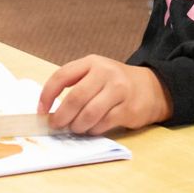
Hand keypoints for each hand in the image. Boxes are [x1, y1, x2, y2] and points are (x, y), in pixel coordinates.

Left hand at [37, 56, 172, 135]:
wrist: (152, 88)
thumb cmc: (115, 83)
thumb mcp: (95, 73)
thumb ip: (75, 85)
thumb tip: (49, 111)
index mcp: (92, 62)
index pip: (62, 76)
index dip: (47, 95)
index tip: (41, 111)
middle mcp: (106, 73)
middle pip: (75, 97)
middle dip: (61, 116)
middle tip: (56, 125)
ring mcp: (119, 91)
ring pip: (89, 114)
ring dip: (77, 126)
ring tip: (75, 128)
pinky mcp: (128, 109)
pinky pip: (103, 124)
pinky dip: (92, 130)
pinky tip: (91, 129)